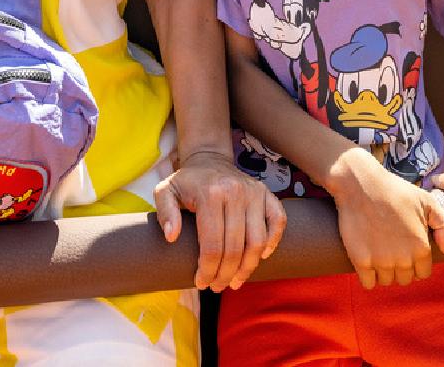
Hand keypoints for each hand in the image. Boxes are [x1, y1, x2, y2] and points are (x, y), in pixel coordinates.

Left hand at [154, 150, 286, 292]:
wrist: (209, 158)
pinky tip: (262, 256)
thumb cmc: (187, 181)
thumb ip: (164, 212)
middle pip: (235, 248)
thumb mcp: (165, 190)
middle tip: (217, 286)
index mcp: (210, 195)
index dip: (207, 270)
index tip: (201, 283)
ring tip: (236, 280)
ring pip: (257, 241)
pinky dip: (273, 241)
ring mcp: (254, 192)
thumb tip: (172, 237)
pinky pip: (278, 221)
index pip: (212, 245)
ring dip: (248, 267)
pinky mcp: (266, 193)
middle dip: (225, 275)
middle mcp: (235, 192)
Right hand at [328, 149, 443, 289]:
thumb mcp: (426, 200)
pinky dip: (368, 276)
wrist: (360, 183)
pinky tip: (367, 261)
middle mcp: (403, 259)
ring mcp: (381, 261)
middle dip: (400, 268)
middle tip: (391, 249)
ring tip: (378, 252)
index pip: (423, 273)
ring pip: (387, 282)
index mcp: (421, 247)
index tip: (406, 250)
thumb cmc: (394, 190)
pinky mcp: (361, 261)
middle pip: (405, 279)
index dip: (416, 263)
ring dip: (383, 271)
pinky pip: (368, 283)